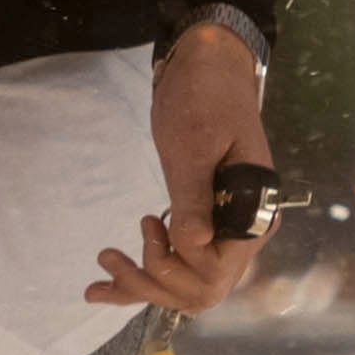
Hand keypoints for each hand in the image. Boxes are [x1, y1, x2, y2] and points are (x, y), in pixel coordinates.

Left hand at [91, 20, 275, 312]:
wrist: (208, 65)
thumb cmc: (204, 98)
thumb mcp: (193, 146)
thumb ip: (194, 197)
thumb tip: (192, 244)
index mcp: (253, 213)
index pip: (217, 271)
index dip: (178, 264)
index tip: (151, 222)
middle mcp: (244, 231)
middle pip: (202, 289)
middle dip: (155, 282)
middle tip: (111, 254)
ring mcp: (225, 229)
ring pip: (187, 284)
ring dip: (144, 284)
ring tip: (104, 261)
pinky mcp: (203, 220)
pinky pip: (178, 262)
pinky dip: (141, 278)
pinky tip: (101, 287)